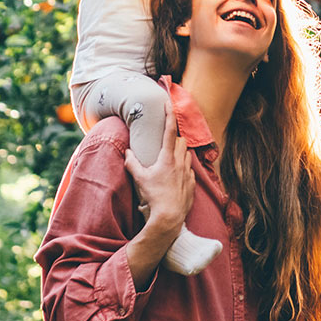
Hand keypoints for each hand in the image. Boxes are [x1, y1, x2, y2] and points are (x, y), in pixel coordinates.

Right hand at [123, 122, 194, 242]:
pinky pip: (190, 170)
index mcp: (167, 157)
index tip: (168, 103)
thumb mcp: (139, 179)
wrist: (169, 216)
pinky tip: (176, 175)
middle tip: (166, 140)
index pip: (169, 130)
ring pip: (187, 154)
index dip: (169, 115)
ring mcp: (188, 172)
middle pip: (181, 141)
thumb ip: (132, 163)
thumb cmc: (154, 196)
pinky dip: (184, 167)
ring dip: (180, 151)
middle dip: (175, 137)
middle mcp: (180, 162)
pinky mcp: (192, 183)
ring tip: (170, 157)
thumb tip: (127, 152)